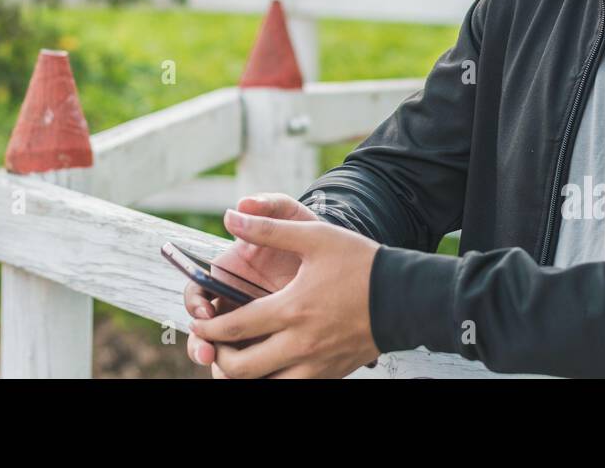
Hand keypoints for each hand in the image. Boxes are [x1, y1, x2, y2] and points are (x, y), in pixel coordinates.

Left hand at [189, 207, 380, 377]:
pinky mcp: (331, 375)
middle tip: (213, 343)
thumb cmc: (361, 263)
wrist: (406, 297)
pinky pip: (291, 388)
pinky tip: (270, 366)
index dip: (207, 327)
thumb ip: (269, 228)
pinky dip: (273, 381)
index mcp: (291, 309)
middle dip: (218, 357)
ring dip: (244, 375)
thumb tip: (230, 216)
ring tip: (238, 357)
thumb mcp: (314, 236)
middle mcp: (300, 344)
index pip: (233, 328)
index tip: (197, 321)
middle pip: (241, 368)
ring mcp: (316, 365)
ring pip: (265, 386)